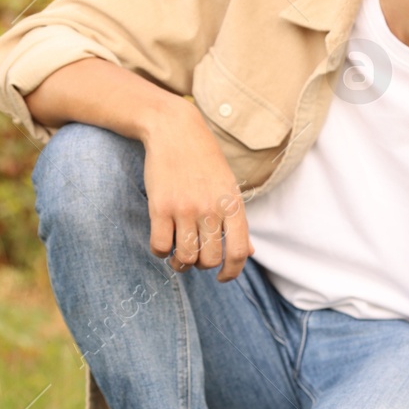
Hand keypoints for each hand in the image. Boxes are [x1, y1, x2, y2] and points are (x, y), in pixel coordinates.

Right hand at [140, 102, 254, 280]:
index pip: (239, 252)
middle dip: (202, 266)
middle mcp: (211, 210)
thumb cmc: (204, 161)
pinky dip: (160, 252)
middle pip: (209, 259)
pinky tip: (163, 244)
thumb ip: (238, 221)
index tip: (222, 278)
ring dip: (180, 262)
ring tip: (178, 255)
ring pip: (185, 256)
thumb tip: (248, 252)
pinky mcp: (160, 207)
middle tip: (195, 257)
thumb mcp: (229, 188)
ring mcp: (185, 209)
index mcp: (233, 205)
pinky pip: (160, 246)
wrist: (175, 130)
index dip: (232, 272)